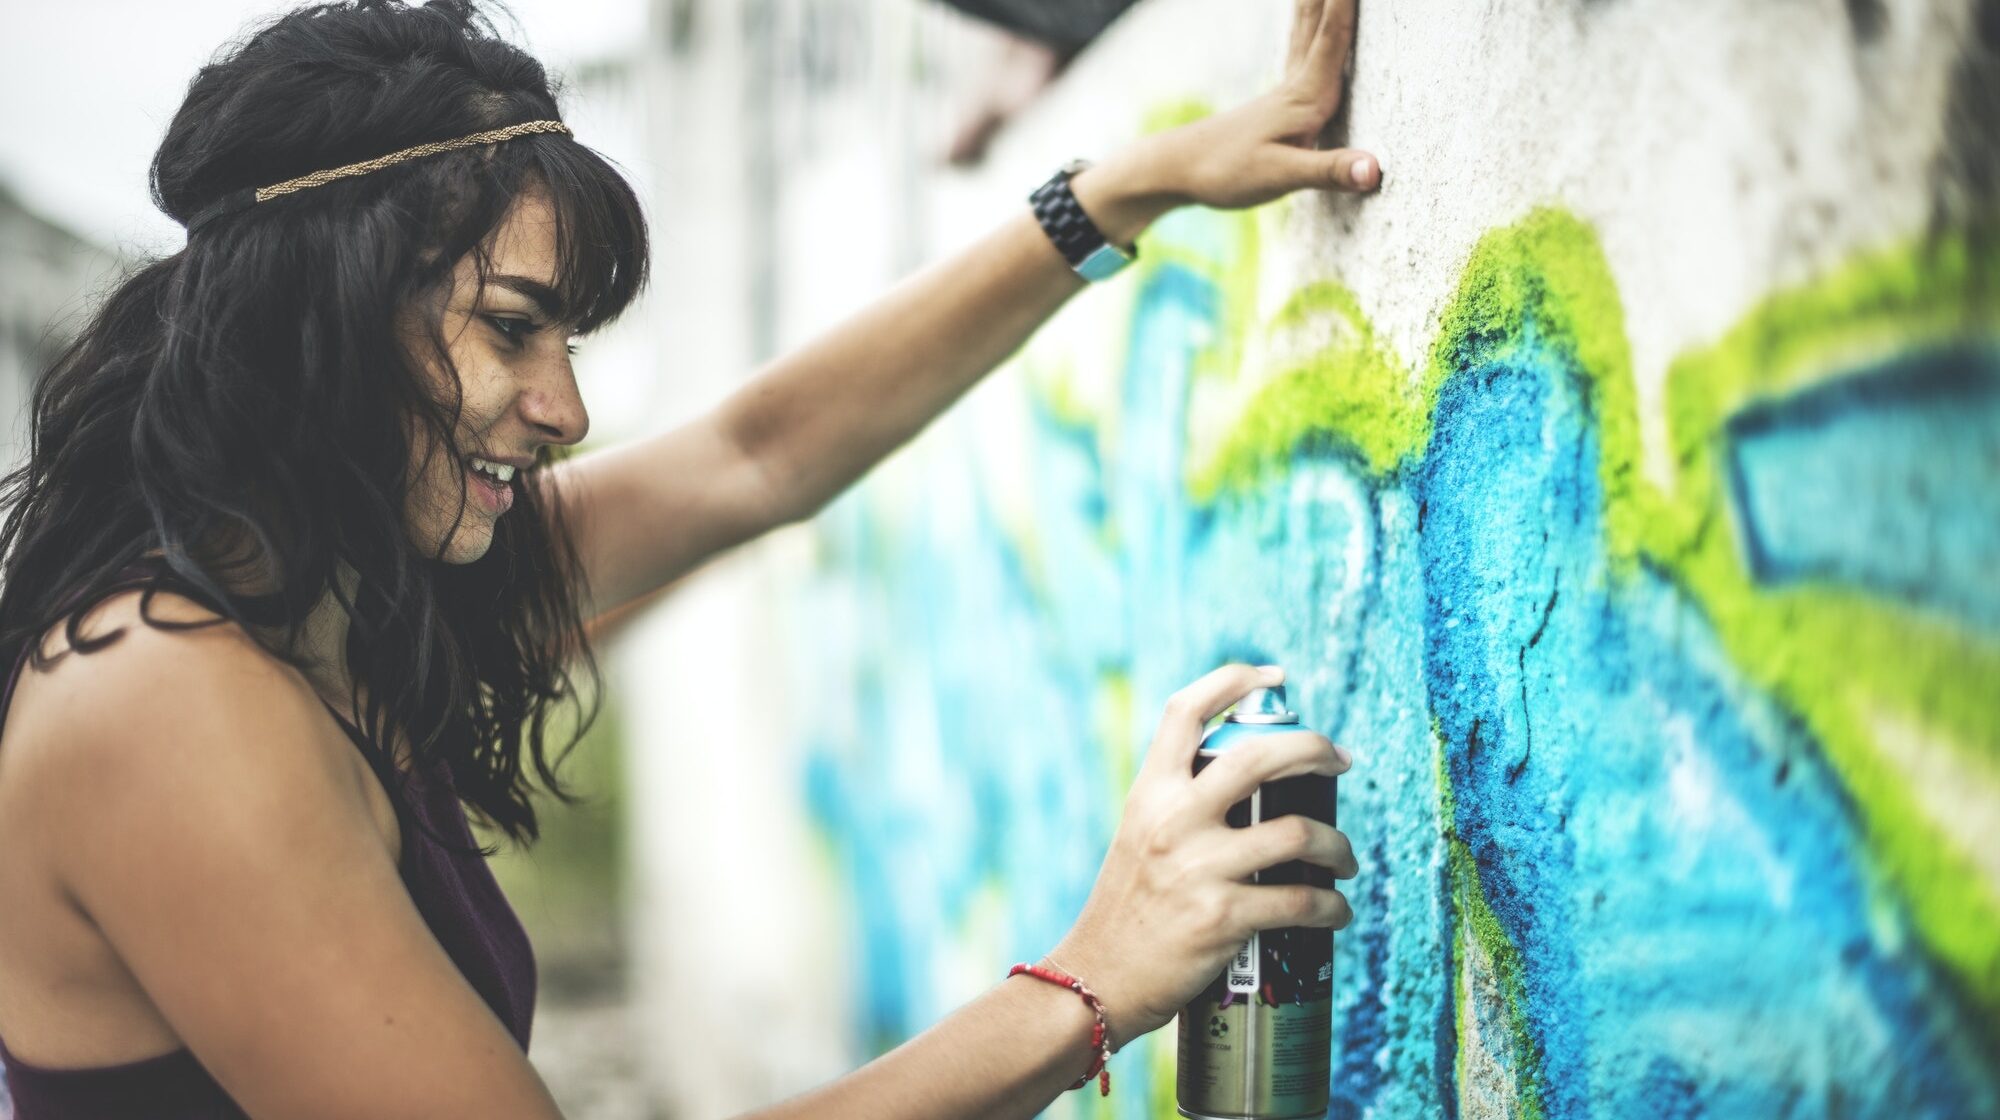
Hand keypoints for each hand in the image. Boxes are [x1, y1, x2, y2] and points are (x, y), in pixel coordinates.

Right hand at [1043, 664, 1357, 1051]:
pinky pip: (1300, 901)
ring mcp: (1199, 867)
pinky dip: (1331, 906)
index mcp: (1149, 793)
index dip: (1232, 680)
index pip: (1185, 712)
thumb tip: (1246, 783)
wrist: (1098, 978)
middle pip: (1259, 756)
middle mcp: (1173, 819)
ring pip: (1297, 831)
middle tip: (1339, 759)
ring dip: (1337, 844)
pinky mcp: (1222, 916)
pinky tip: (1336, 911)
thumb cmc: (1126, 910)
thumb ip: (1179, 806)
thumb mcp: (1138, 837)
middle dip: (1314, 748)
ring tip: (1343, 857)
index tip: (1272, 676)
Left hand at [1072, 0, 1379, 242]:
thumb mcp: (1282, 177)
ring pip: (1307, 31)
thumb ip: (1330, 171)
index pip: (1332, 40)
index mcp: (1304, 99)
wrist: (1178, 170)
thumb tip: (1374, 169)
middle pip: (1317, 24)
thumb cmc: (1226, 171)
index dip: (1347, 7)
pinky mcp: (1276, 104)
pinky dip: (1310, 25)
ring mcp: (1284, 92)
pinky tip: (1310, 24)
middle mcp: (1296, 87)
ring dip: (1318, 2)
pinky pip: (1301, 50)